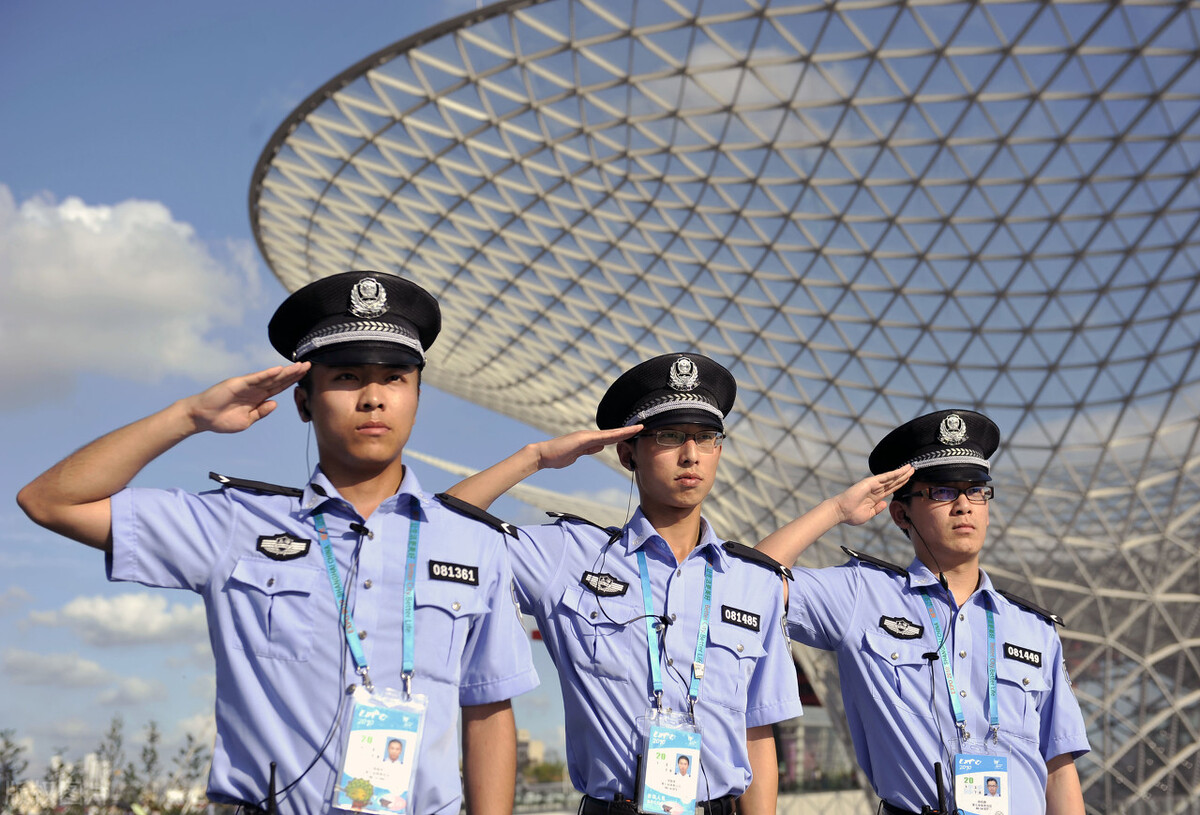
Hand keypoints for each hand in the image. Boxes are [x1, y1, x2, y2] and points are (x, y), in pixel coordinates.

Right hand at [185, 362, 309, 433]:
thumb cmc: (222, 419)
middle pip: (279, 380)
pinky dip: (267, 374)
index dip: (293, 381)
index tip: (306, 376)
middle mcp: (255, 389)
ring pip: (270, 377)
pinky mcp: (238, 383)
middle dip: (294, 373)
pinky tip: (278, 370)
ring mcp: (247, 385)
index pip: (279, 387)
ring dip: (285, 372)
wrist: (202, 417)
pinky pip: (255, 378)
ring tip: (300, 366)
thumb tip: (275, 403)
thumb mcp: (247, 420)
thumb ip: (261, 412)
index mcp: (258, 397)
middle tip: (310, 365)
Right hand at [534, 425, 641, 470]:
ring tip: (638, 428)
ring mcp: (586, 436)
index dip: (623, 435)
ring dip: (624, 431)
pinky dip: (613, 435)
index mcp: (589, 440)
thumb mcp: (577, 454)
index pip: (610, 437)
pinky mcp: (582, 439)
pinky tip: (622, 434)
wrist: (543, 455)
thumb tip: (601, 447)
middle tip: (642, 426)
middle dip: (628, 430)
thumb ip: (589, 450)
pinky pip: (601, 437)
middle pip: (613, 433)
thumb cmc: (558, 456)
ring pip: (609, 434)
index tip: (635, 433)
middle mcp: (589, 436)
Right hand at [834, 465, 912, 525]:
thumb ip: (877, 509)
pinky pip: (884, 477)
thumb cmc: (851, 515)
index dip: (900, 484)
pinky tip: (901, 470)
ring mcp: (873, 485)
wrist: (841, 512)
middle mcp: (875, 490)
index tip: (909, 479)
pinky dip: (893, 473)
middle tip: (913, 470)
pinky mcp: (870, 482)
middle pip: (893, 482)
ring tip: (911, 468)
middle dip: (904, 476)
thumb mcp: (868, 514)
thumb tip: (884, 503)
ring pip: (891, 478)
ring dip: (901, 473)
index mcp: (876, 498)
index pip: (891, 489)